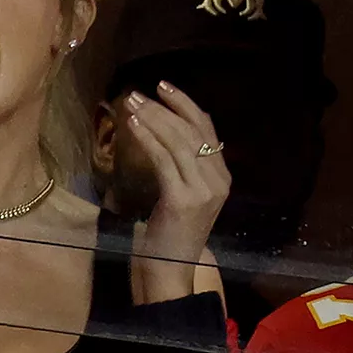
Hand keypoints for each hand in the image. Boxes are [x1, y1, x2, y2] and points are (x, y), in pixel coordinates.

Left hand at [125, 81, 230, 302]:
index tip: (163, 86)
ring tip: (130, 104)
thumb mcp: (183, 192)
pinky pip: (163, 160)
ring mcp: (203, 190)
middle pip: (192, 131)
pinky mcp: (182, 199)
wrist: (170, 266)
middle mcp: (218, 181)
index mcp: (222, 177)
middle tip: (137, 93)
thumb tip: (165, 128)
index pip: (207, 130)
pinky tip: (133, 126)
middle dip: (163, 108)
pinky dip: (148, 139)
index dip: (185, 105)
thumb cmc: (171, 229)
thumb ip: (184, 165)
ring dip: (152, 118)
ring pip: (178, 142)